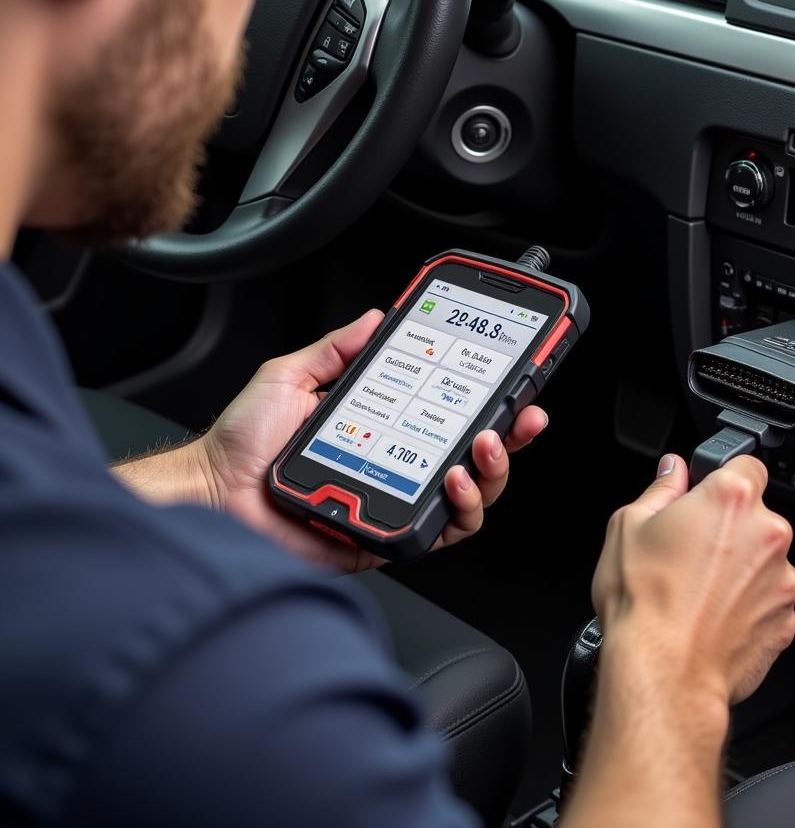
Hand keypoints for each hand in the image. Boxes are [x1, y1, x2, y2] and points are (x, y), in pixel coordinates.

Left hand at [198, 311, 547, 570]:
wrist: (214, 492)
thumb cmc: (245, 443)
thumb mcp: (292, 376)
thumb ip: (337, 349)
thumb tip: (374, 318)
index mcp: (384, 428)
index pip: (448, 413)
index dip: (486, 399)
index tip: (512, 379)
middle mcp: (398, 465)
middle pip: (474, 455)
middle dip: (509, 435)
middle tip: (518, 415)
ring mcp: (395, 500)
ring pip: (470, 496)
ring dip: (491, 471)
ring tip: (482, 447)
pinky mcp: (387, 537)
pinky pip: (441, 533)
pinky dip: (461, 512)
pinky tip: (454, 483)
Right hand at [591, 454, 794, 706]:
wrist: (663, 672)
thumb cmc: (643, 600)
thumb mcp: (628, 525)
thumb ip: (660, 489)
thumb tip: (672, 471)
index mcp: (731, 499)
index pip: (746, 463)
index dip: (723, 477)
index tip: (706, 493)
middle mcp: (767, 534)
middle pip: (755, 516)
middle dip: (728, 527)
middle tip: (689, 549)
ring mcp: (782, 580)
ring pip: (762, 561)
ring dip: (739, 568)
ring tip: (696, 590)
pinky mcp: (786, 621)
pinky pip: (767, 601)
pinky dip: (746, 606)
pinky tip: (710, 616)